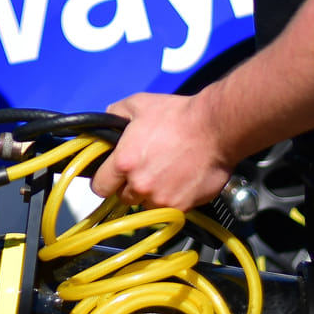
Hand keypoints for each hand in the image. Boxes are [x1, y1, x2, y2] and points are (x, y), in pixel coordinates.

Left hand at [89, 91, 232, 210]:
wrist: (214, 129)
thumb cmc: (176, 115)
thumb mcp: (138, 104)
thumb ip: (115, 114)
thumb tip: (107, 123)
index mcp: (124, 163)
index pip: (99, 187)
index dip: (104, 180)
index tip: (111, 176)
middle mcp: (140, 185)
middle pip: (123, 197)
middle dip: (130, 186)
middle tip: (144, 169)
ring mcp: (162, 199)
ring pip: (146, 205)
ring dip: (151, 194)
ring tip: (165, 174)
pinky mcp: (182, 207)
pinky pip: (169, 209)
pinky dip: (172, 199)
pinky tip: (180, 180)